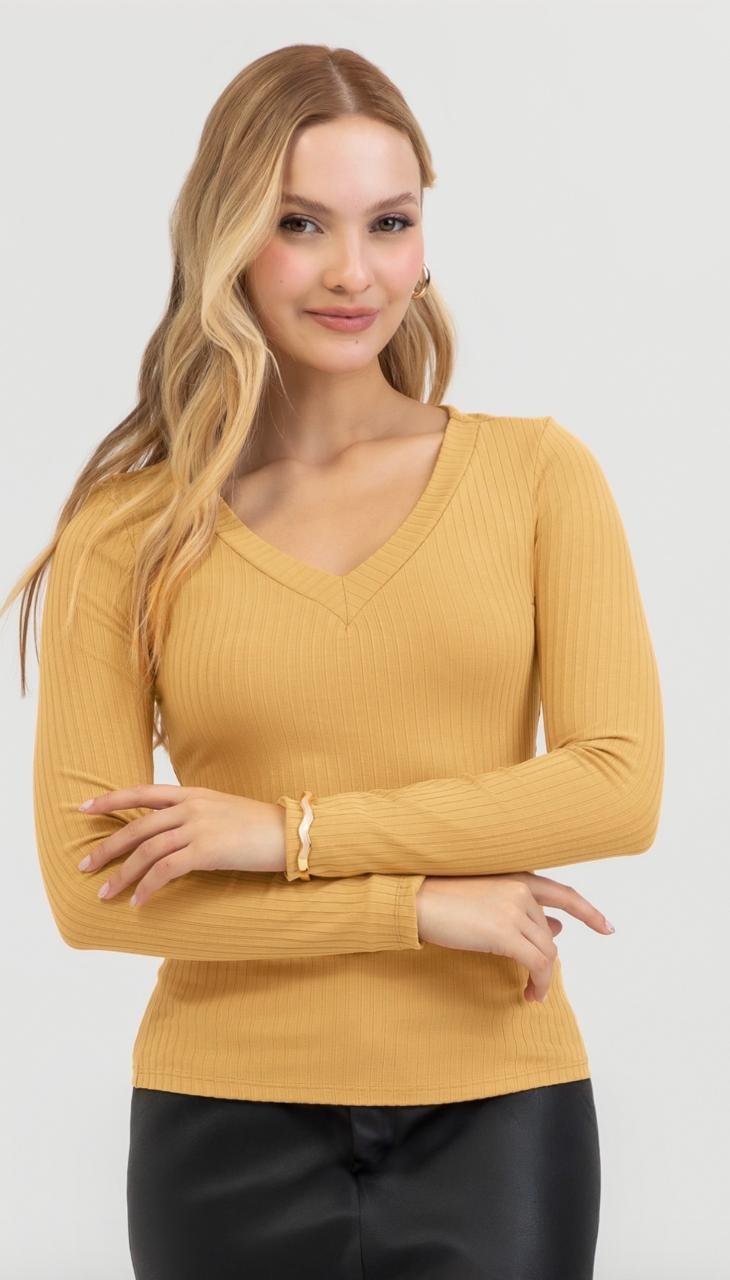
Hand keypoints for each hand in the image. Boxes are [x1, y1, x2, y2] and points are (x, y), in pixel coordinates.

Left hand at [76, 785, 285, 906]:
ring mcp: (198, 827)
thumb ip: (194, 815)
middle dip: (107, 847)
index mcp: (192, 794)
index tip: (85, 808)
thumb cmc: (259, 826)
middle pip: (137, 826)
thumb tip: (169, 832)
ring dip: (122, 874)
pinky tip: (139, 901)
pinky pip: (166, 870)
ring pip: (147, 851)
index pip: (142, 791)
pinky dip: (148, 887)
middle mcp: (191, 807)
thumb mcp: (222, 810)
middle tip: (85, 866)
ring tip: (106, 893)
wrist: (291, 833)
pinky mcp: (207, 851)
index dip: (111, 799)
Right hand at [415, 871, 613, 1002]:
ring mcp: (514, 910)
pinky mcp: (504, 933)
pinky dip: (540, 982)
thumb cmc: (443, 899)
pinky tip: (531, 994)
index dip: (589, 912)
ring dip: (543, 976)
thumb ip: (521, 909)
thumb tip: (556, 928)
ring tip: (532, 991)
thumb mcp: (487, 898)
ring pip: (546, 951)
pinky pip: (537, 964)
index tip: (607, 928)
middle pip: (549, 934)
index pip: (564, 894)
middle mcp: (521, 890)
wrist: (415, 901)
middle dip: (546, 959)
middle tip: (536, 982)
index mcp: (517, 876)